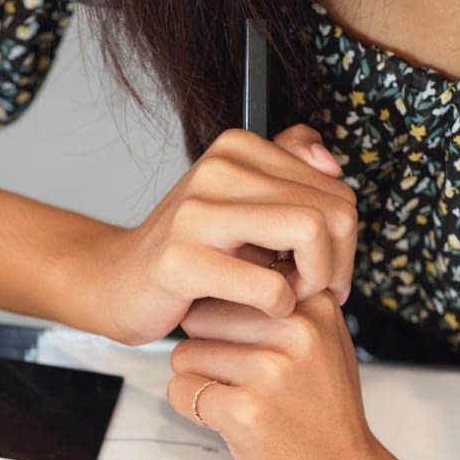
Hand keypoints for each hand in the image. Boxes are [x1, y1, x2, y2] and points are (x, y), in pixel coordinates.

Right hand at [82, 125, 356, 344]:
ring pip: (309, 233)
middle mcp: (217, 169)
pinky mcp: (183, 261)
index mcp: (237, 150)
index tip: (321, 266)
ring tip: (290, 295)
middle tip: (312, 288)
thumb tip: (331, 162)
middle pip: (330, 209)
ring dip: (314, 280)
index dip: (343, 236)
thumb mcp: (240, 203)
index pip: (333, 186)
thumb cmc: (188, 252)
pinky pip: (270, 286)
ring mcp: (197, 214)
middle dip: (336, 261)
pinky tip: (262, 309)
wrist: (116, 283)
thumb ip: (287, 167)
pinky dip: (280, 306)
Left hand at [165, 295, 406, 459]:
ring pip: (184, 353)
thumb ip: (281, 311)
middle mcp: (296, 329)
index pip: (233, 281)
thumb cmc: (329, 423)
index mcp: (314, 305)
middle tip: (244, 385)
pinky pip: (180, 391)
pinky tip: (232, 427)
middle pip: (201, 314)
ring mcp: (272, 371)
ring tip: (243, 406)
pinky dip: (194, 411)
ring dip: (200, 383)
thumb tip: (221, 277)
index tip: (251, 349)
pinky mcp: (247, 412)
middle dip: (207, 350)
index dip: (226, 318)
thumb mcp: (323, 348)